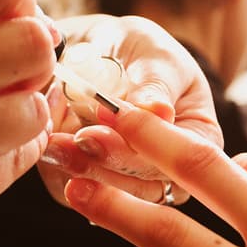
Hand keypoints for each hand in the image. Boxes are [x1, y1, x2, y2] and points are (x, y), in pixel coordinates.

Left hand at [37, 15, 221, 206]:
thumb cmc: (140, 51)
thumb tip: (158, 111)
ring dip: (74, 165)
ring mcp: (126, 185)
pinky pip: (68, 189)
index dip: (142, 144)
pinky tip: (47, 134)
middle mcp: (168, 173)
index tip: (107, 117)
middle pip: (139, 188)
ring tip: (54, 133)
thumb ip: (155, 84)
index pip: (177, 161)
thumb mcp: (156, 55)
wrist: (100, 52)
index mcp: (199, 144)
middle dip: (104, 160)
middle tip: (75, 135)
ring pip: (101, 196)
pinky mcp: (89, 187)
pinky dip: (54, 164)